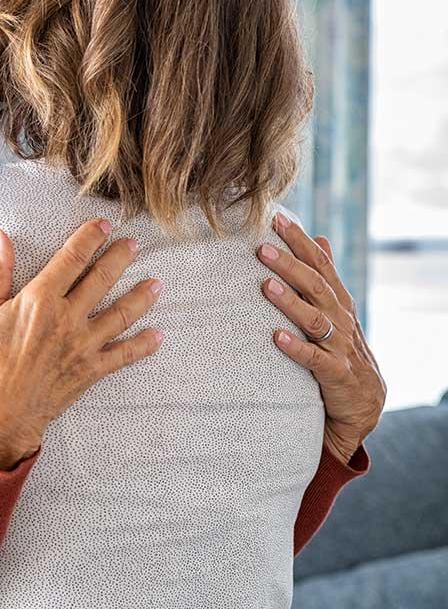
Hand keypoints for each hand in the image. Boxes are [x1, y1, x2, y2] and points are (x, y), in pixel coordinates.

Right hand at [0, 220, 164, 468]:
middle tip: (134, 244)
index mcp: (40, 301)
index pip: (71, 259)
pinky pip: (124, 355)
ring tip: (156, 284)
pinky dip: (142, 345)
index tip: (103, 225)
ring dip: (141, 297)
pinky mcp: (91, 371)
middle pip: (101, 280)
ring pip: (120, 314)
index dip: (89, 238)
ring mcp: (83, 346)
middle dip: (120, 258)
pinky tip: (156, 336)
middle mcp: (67, 319)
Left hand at [257, 213, 384, 465]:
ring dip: (289, 302)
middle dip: (289, 265)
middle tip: (261, 246)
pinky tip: (275, 337)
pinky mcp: (335, 374)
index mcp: (338, 302)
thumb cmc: (340, 350)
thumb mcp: (336, 311)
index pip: (320, 264)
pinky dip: (296, 347)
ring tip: (266, 285)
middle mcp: (340, 319)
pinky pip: (314, 359)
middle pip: (315, 286)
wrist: (362, 403)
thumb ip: (326, 277)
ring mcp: (339, 347)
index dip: (300, 241)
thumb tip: (322, 238)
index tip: (277, 218)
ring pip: (315, 319)